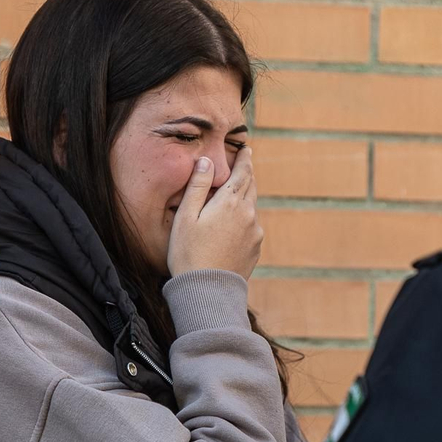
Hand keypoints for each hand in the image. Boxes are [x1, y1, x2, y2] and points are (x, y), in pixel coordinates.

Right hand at [166, 147, 261, 280]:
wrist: (206, 291)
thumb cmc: (188, 253)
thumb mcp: (186, 216)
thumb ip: (197, 186)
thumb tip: (207, 160)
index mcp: (229, 202)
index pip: (243, 172)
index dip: (245, 159)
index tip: (247, 149)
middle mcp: (248, 214)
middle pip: (251, 187)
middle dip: (247, 174)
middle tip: (245, 165)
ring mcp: (254, 233)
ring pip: (252, 207)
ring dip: (245, 197)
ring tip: (236, 194)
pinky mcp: (255, 249)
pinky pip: (252, 226)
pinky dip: (245, 219)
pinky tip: (234, 225)